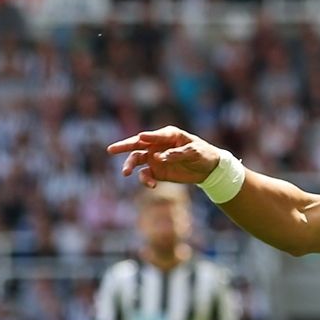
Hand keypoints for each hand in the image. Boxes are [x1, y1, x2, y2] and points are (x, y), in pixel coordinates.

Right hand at [107, 127, 224, 188]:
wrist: (208, 168)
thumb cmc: (202, 153)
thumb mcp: (194, 152)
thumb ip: (178, 154)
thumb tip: (159, 158)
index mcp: (168, 135)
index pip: (154, 135)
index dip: (148, 137)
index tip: (141, 138)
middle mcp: (157, 145)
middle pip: (136, 144)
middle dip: (123, 146)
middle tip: (111, 150)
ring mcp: (155, 158)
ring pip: (136, 160)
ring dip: (129, 165)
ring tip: (126, 172)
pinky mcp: (157, 172)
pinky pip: (146, 175)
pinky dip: (145, 180)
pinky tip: (151, 185)